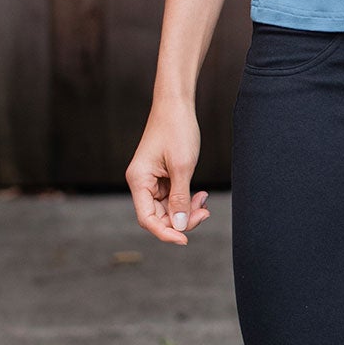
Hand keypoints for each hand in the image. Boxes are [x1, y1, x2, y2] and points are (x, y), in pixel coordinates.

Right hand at [125, 101, 210, 245]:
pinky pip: (174, 198)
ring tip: (204, 202)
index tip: (184, 239)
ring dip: (187, 210)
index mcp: (138, 180)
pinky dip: (187, 200)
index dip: (165, 233)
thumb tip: (179, 226)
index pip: (147, 219)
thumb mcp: (182, 167)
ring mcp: (152, 181)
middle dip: (182, 219)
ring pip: (169, 209)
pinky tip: (201, 195)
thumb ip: (180, 199)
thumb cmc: (176, 130)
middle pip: (159, 216)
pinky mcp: (163, 177)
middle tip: (204, 213)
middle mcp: (142, 183)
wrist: (177, 105)